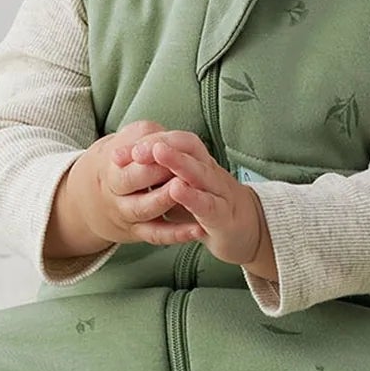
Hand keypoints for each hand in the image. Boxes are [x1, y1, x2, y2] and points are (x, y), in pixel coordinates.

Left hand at [114, 128, 267, 270]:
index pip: (176, 141)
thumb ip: (161, 174)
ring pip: (199, 173)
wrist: (247, 229)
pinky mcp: (226, 216)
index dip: (151, 141)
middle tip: (137, 147)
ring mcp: (220, 192)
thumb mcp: (182, 187)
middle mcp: (209, 172)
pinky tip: (178, 190)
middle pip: (188, 149)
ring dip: (179, 162)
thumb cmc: (207, 205)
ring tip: (158, 153)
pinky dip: (194, 197)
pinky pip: (209, 205)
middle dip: (161, 145)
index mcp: (197, 162)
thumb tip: (127, 161)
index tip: (123, 150)